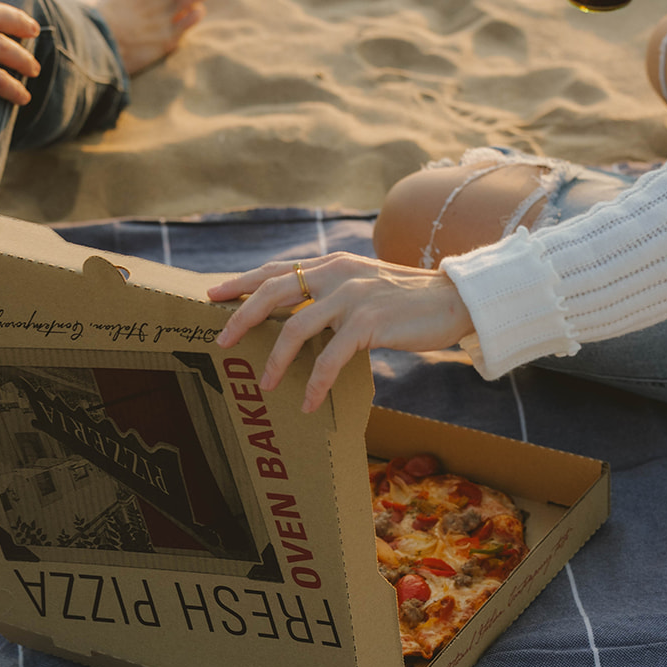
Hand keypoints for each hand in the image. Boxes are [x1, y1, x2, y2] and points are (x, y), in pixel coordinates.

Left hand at [209, 253, 473, 412]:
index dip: (242, 281)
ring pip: (296, 327)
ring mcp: (352, 296)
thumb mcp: (366, 285)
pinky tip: (308, 403)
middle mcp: (337, 273)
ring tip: (265, 384)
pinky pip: (330, 358)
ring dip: (275, 359)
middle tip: (221, 341)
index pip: (278, 269)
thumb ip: (335, 291)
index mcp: (333, 263)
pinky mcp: (368, 322)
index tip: (212, 294)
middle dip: (241, 316)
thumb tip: (301, 317)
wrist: (455, 300)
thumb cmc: (410, 300)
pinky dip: (315, 383)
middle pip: (274, 291)